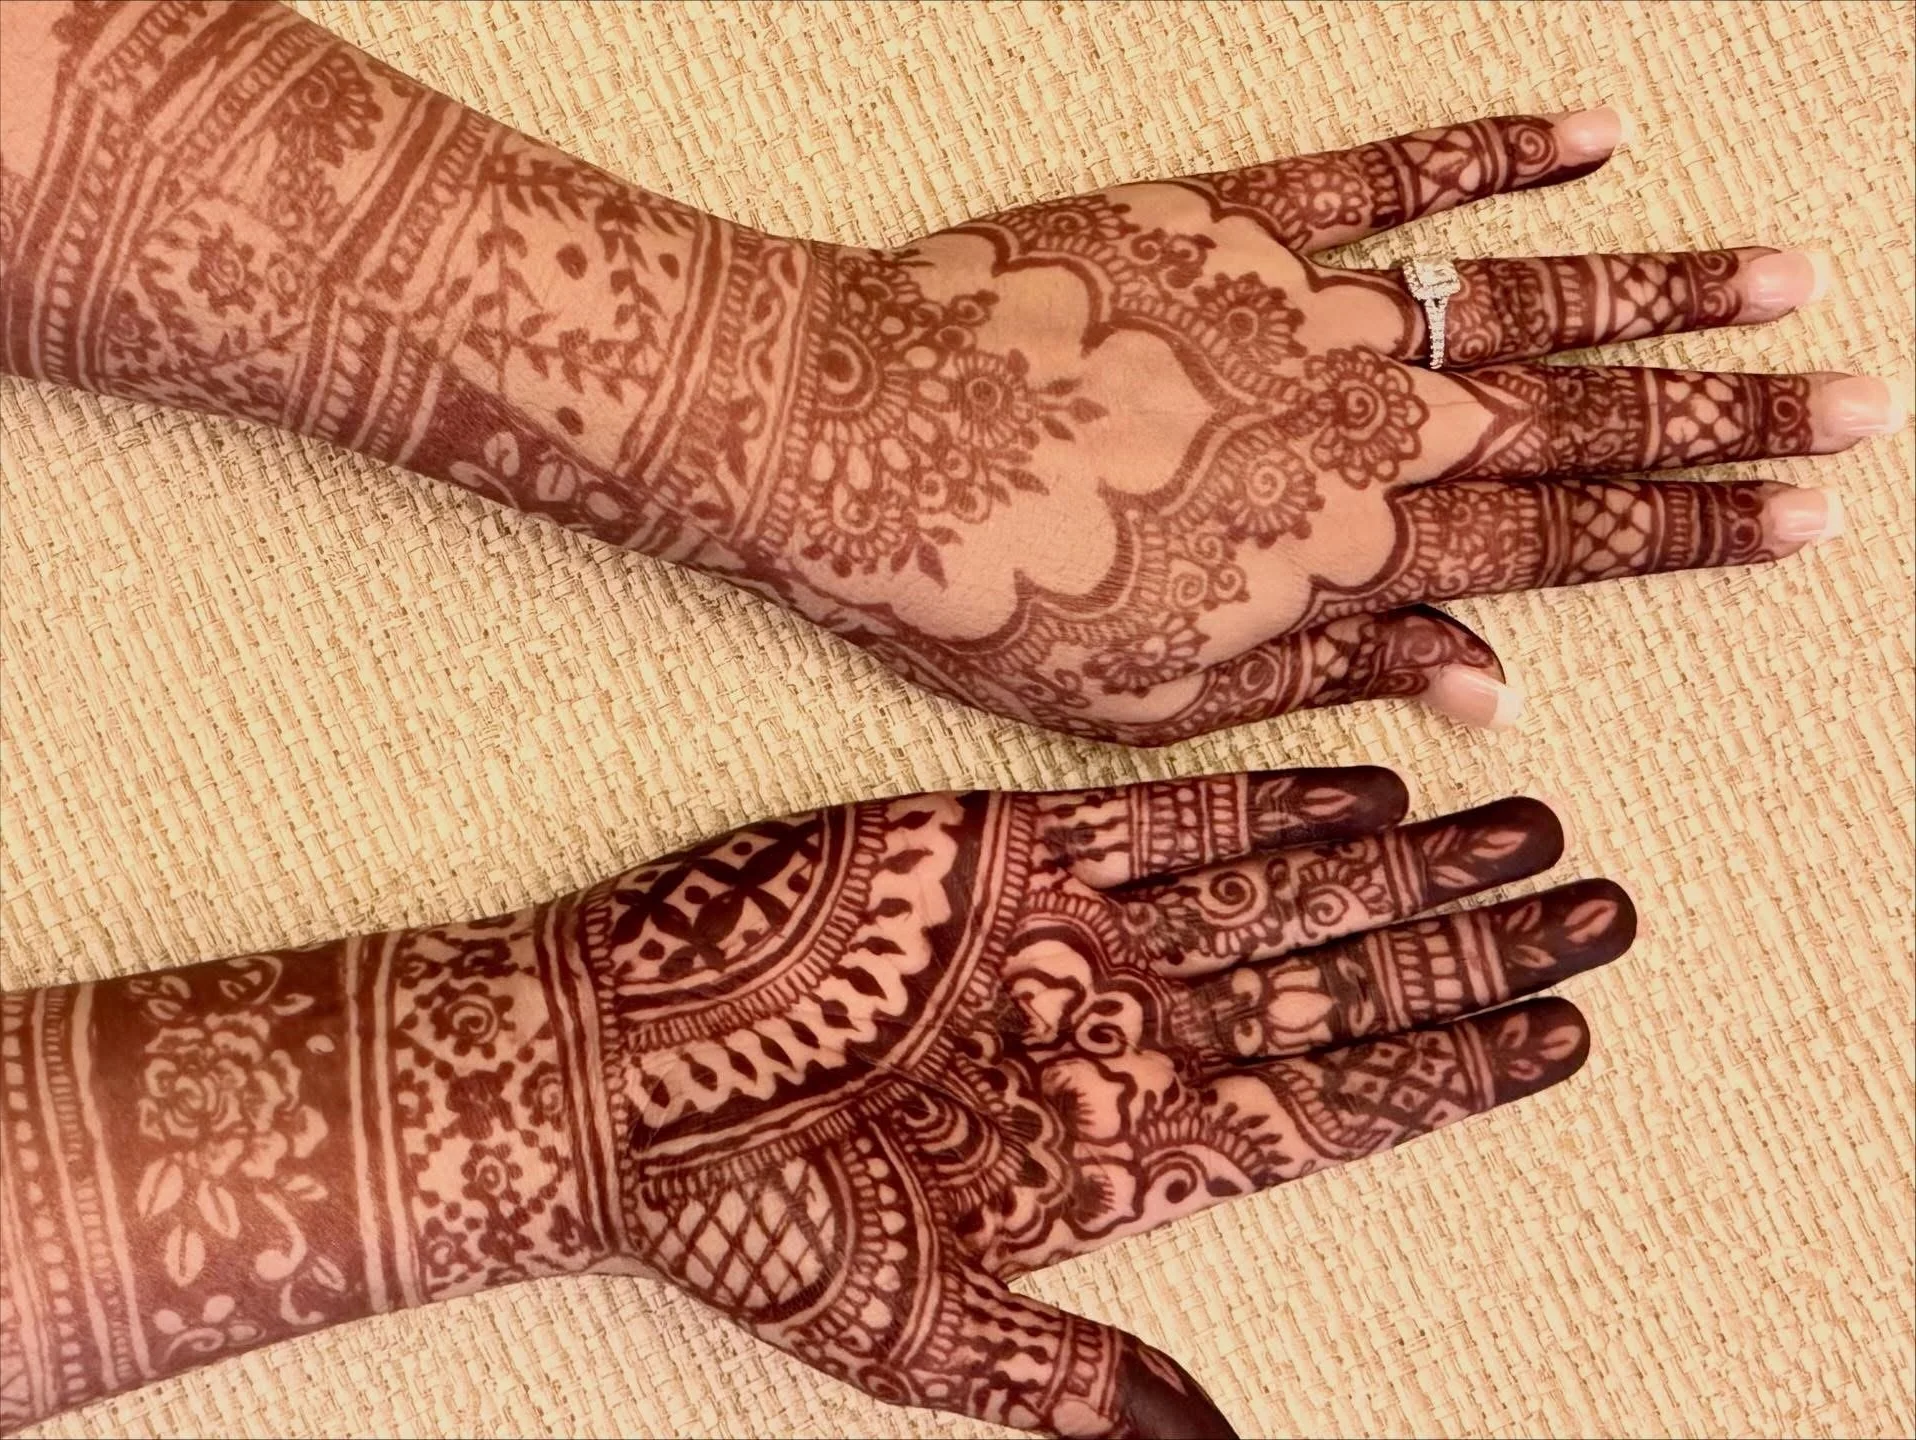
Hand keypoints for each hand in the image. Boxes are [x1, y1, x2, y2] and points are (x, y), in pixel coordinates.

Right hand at [585, 768, 1629, 1435]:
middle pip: (1341, 983)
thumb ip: (1080, 1383)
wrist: (607, 1081)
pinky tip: (1362, 787)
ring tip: (1525, 829)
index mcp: (1122, 1150)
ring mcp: (1066, 932)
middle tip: (1603, 905)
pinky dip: (1262, 797)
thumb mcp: (922, 1330)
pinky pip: (1160, 813)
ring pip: (1280, 888)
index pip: (1338, 1106)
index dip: (1460, 1072)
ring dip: (1403, 862)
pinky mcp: (998, 843)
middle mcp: (1118, 1030)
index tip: (1572, 1038)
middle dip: (1476, 949)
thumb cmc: (748, 1224)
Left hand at [695, 105, 1881, 741]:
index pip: (1563, 543)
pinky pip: (1393, 173)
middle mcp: (1356, 425)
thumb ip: (1338, 675)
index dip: (1693, 529)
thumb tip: (1492, 688)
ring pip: (1517, 291)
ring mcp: (1303, 311)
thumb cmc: (993, 599)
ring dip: (1659, 285)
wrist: (850, 446)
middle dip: (1724, 414)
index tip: (1805, 513)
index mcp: (1345, 554)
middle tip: (1856, 403)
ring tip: (1783, 278)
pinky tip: (1595, 131)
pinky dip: (1499, 152)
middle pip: (1576, 416)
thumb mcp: (1162, 699)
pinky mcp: (1232, 222)